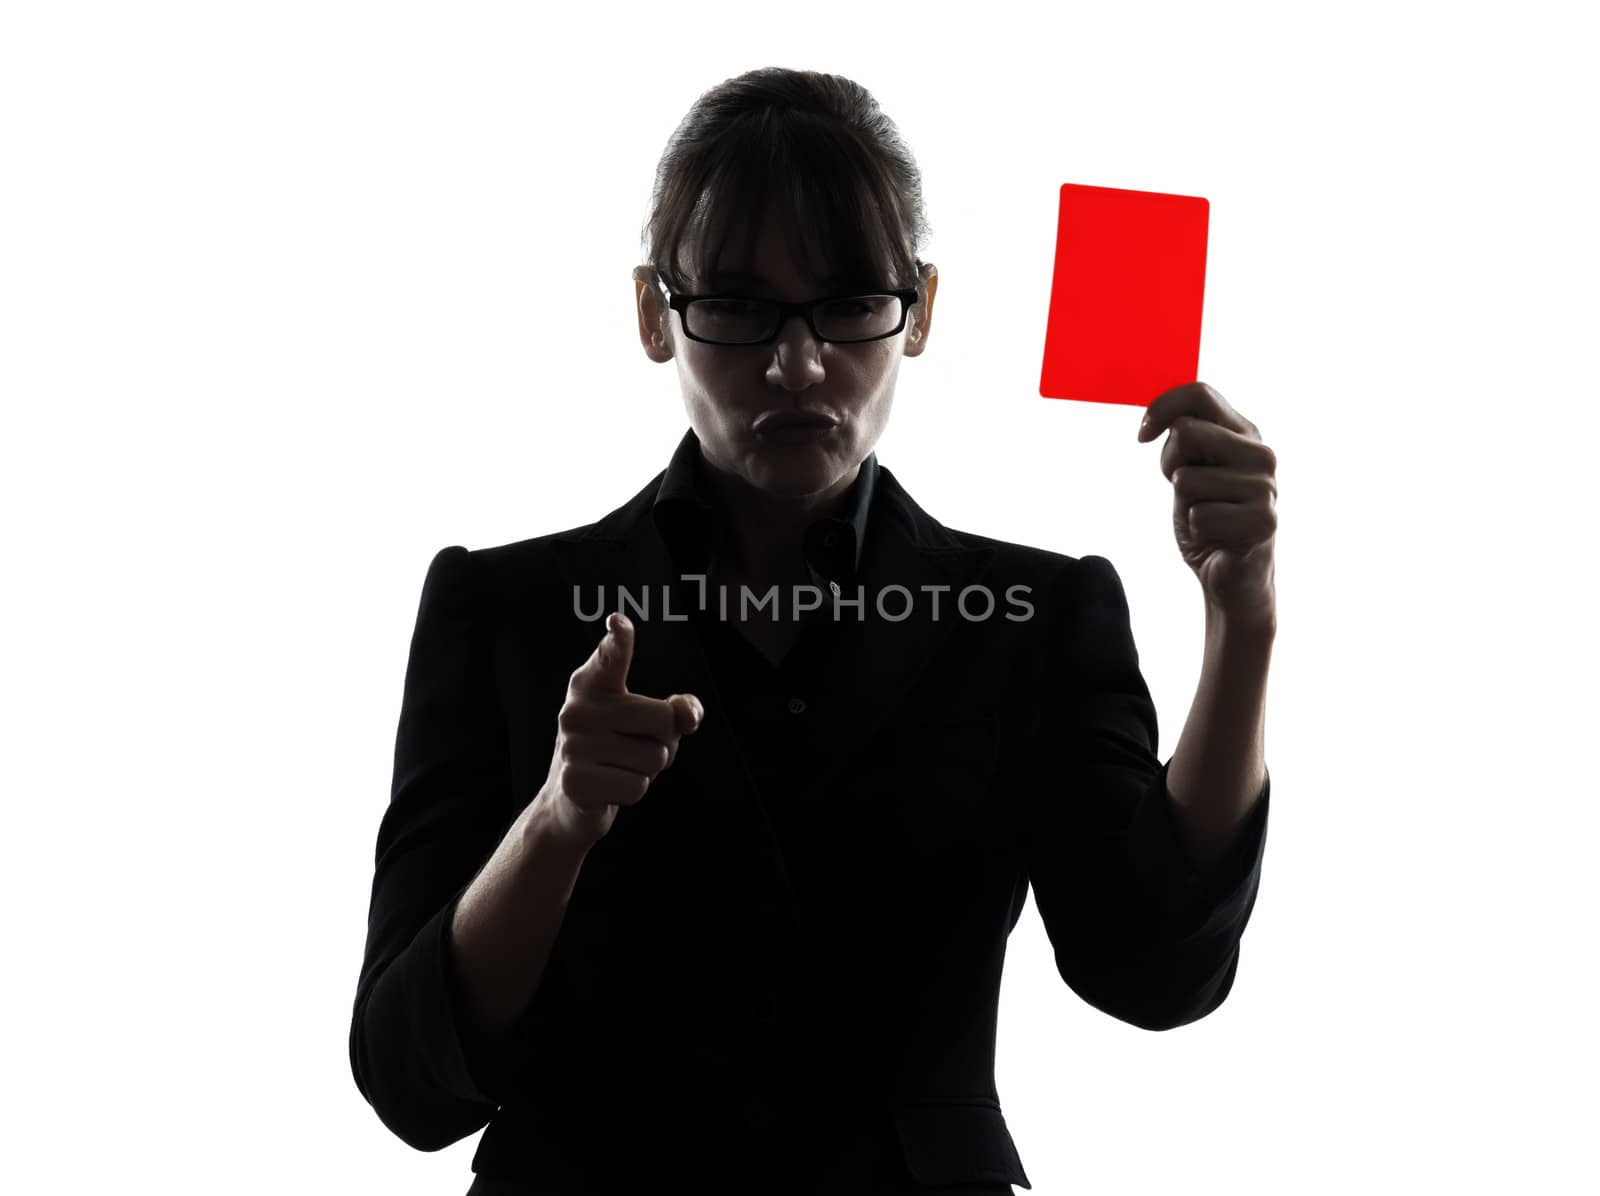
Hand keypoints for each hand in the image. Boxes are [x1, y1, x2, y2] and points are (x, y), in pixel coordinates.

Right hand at [538, 611, 702, 848]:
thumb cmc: (616, 749)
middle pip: (664, 720)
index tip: (618, 622)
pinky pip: (638, 786)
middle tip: (636, 748)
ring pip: (655, 758)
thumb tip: (689, 715)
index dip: (619, 641)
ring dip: (649, 771)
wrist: (569, 801)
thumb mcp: (645, 724)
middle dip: (666, 742)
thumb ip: (676, 711)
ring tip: (620, 767)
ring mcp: (573, 745)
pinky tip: (609, 787)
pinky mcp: (575, 781)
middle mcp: (577, 709)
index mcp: (591, 684)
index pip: (610, 657)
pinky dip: (634, 791)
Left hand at [1137, 382, 1276, 626]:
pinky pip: (1199, 516)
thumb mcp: (1189, 470)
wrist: (1231, 574)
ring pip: (1188, 479)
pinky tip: (1218, 536)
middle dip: (1171, 464)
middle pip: (1187, 432)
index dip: (1161, 408)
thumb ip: (1183, 439)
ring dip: (1186, 503)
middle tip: (1186, 490)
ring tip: (1208, 514)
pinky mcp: (1264, 521)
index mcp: (1243, 432)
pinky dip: (1197, 529)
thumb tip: (1157, 417)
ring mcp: (1266, 486)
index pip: (1200, 393)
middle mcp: (1261, 453)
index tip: (1142, 434)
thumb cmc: (1207, 516)